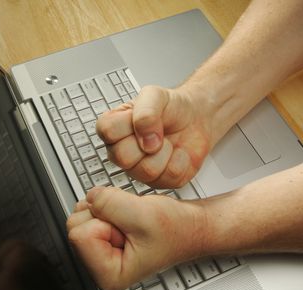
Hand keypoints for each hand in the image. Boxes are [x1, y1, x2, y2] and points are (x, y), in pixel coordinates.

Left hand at [67, 187, 207, 289]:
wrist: (193, 226)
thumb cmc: (177, 231)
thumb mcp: (142, 215)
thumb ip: (109, 203)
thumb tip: (90, 196)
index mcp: (108, 275)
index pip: (79, 236)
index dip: (105, 222)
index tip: (130, 229)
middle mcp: (100, 266)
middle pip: (76, 224)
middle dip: (104, 214)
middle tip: (132, 223)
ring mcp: (100, 250)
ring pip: (83, 214)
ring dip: (108, 207)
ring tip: (132, 220)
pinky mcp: (103, 235)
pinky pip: (91, 209)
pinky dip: (109, 204)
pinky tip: (129, 216)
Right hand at [97, 85, 216, 187]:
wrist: (196, 117)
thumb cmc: (171, 107)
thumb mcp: (155, 95)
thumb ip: (145, 111)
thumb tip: (145, 138)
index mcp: (114, 129)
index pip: (107, 131)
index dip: (127, 124)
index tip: (137, 117)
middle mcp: (122, 153)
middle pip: (122, 157)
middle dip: (147, 141)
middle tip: (156, 132)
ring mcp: (140, 170)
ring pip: (147, 170)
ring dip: (165, 151)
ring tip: (167, 141)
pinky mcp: (161, 181)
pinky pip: (170, 176)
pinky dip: (181, 160)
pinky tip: (178, 152)